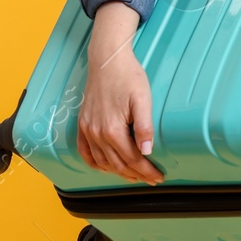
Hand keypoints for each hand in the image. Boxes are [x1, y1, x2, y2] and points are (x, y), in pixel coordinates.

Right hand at [76, 1, 164, 184]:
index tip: (158, 177)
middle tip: (150, 180)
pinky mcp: (82, 124)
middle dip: (136, 174)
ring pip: (102, 162)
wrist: (107, 60)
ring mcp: (87, 130)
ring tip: (133, 176)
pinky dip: (95, 164)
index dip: (147, 171)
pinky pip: (85, 152)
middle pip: (118, 164)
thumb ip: (144, 127)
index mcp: (113, 130)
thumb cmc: (128, 77)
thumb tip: (147, 152)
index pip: (133, 159)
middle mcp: (97, 134)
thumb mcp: (143, 99)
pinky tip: (105, 167)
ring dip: (118, 172)